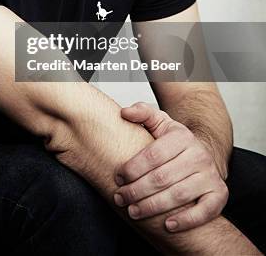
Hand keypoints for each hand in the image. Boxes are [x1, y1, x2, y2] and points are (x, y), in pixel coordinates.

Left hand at [114, 102, 228, 231]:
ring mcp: (210, 175)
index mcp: (182, 137)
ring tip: (133, 211)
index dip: (133, 168)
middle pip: (162, 178)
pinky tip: (167, 224)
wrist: (205, 152)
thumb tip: (124, 112)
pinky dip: (186, 220)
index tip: (118, 177)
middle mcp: (199, 155)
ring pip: (179, 195)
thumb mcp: (160, 123)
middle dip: (137, 190)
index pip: (153, 155)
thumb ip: (142, 113)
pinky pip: (204, 211)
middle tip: (120, 198)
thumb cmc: (175, 142)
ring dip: (153, 207)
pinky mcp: (219, 194)